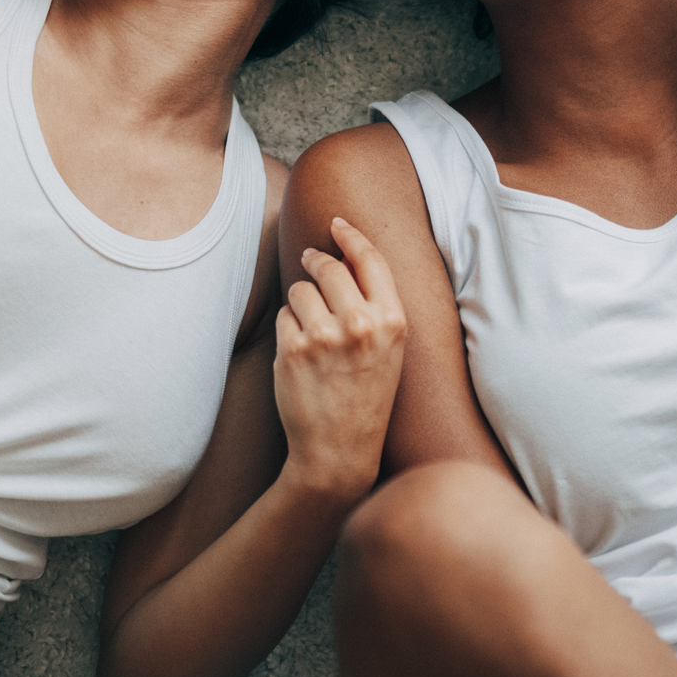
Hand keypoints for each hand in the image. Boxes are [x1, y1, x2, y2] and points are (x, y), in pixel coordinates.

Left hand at [273, 217, 407, 503]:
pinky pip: (284, 316)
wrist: (340, 452)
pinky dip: (288, 329)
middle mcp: (360, 324)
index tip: (337, 224)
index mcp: (392, 322)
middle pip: (328, 267)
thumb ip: (374, 305)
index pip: (370, 259)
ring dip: (301, 303)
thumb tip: (344, 257)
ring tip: (314, 334)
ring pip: (300, 289)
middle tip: (311, 261)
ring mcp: (324, 336)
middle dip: (315, 261)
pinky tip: (301, 355)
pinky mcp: (293, 349)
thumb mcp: (389, 350)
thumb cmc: (366, 397)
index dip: (351, 236)